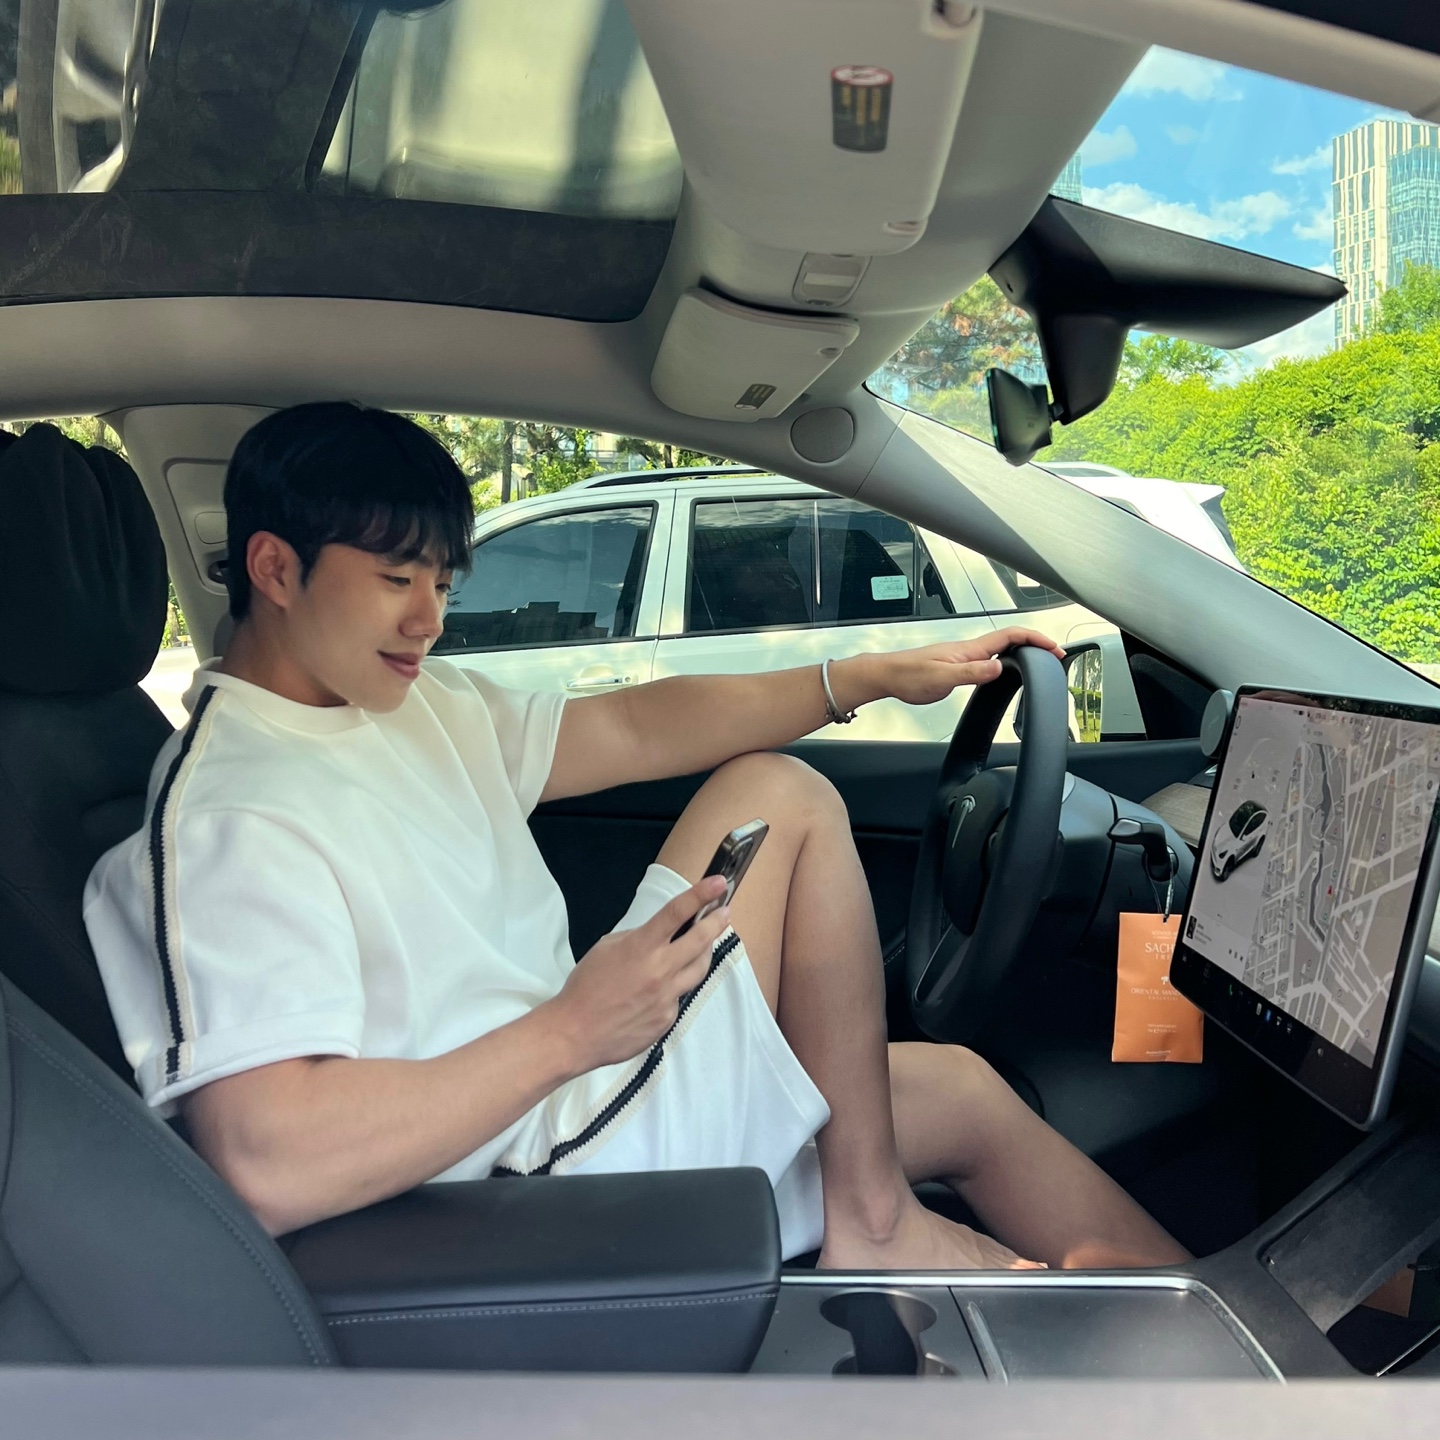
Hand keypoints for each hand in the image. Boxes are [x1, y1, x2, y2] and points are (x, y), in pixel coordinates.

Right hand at [546, 875, 732, 1073]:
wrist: (575, 1033)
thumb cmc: (585, 987)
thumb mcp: (606, 948)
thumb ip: (638, 938)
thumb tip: (661, 935)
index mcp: (641, 947)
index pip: (677, 913)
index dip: (701, 894)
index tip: (718, 883)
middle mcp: (659, 970)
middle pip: (701, 941)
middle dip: (716, 923)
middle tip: (724, 913)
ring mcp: (667, 996)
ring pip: (698, 970)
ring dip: (703, 954)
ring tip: (702, 946)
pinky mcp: (667, 1018)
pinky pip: (678, 997)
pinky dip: (673, 989)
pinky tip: (655, 992)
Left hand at [834, 627, 1064, 710]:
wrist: (886, 675)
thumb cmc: (908, 675)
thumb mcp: (942, 677)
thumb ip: (971, 672)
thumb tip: (998, 667)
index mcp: (970, 649)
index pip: (1011, 636)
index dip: (1036, 639)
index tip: (1055, 648)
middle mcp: (970, 650)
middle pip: (1011, 639)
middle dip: (1036, 643)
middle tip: (1055, 656)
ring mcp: (964, 657)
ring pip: (1001, 648)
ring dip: (1023, 651)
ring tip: (1040, 661)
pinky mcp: (958, 665)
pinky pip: (989, 658)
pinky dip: (1007, 660)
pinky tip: (1007, 670)